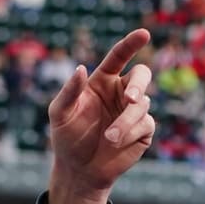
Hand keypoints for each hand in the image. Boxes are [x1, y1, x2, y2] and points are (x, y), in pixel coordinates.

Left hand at [47, 28, 154, 203]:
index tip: (143, 34)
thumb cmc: (67, 138)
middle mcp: (121, 92)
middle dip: (138, 84)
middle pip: (141, 75)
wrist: (78, 169)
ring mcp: (134, 110)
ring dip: (125, 121)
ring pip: (142, 104)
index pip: (119, 57)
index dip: (131, 44)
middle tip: (131, 98)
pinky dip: (129, 133)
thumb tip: (82, 68)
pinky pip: (145, 124)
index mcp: (102, 82)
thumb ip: (69, 92)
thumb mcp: (59, 114)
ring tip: (108, 138)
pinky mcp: (143, 129)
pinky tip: (115, 143)